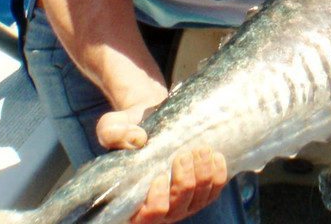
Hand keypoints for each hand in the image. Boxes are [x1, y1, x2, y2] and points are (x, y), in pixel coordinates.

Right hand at [97, 104, 228, 223]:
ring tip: (200, 150)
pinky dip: (217, 174)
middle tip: (183, 156)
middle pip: (178, 207)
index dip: (156, 203)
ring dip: (202, 175)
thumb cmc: (129, 127)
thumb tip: (136, 139)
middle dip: (184, 182)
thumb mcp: (113, 126)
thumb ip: (114, 133)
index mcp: (133, 201)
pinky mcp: (203, 189)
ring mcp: (184, 201)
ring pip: (199, 199)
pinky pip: (215, 189)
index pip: (146, 218)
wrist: (152, 117)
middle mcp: (161, 207)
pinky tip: (215, 156)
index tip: (160, 178)